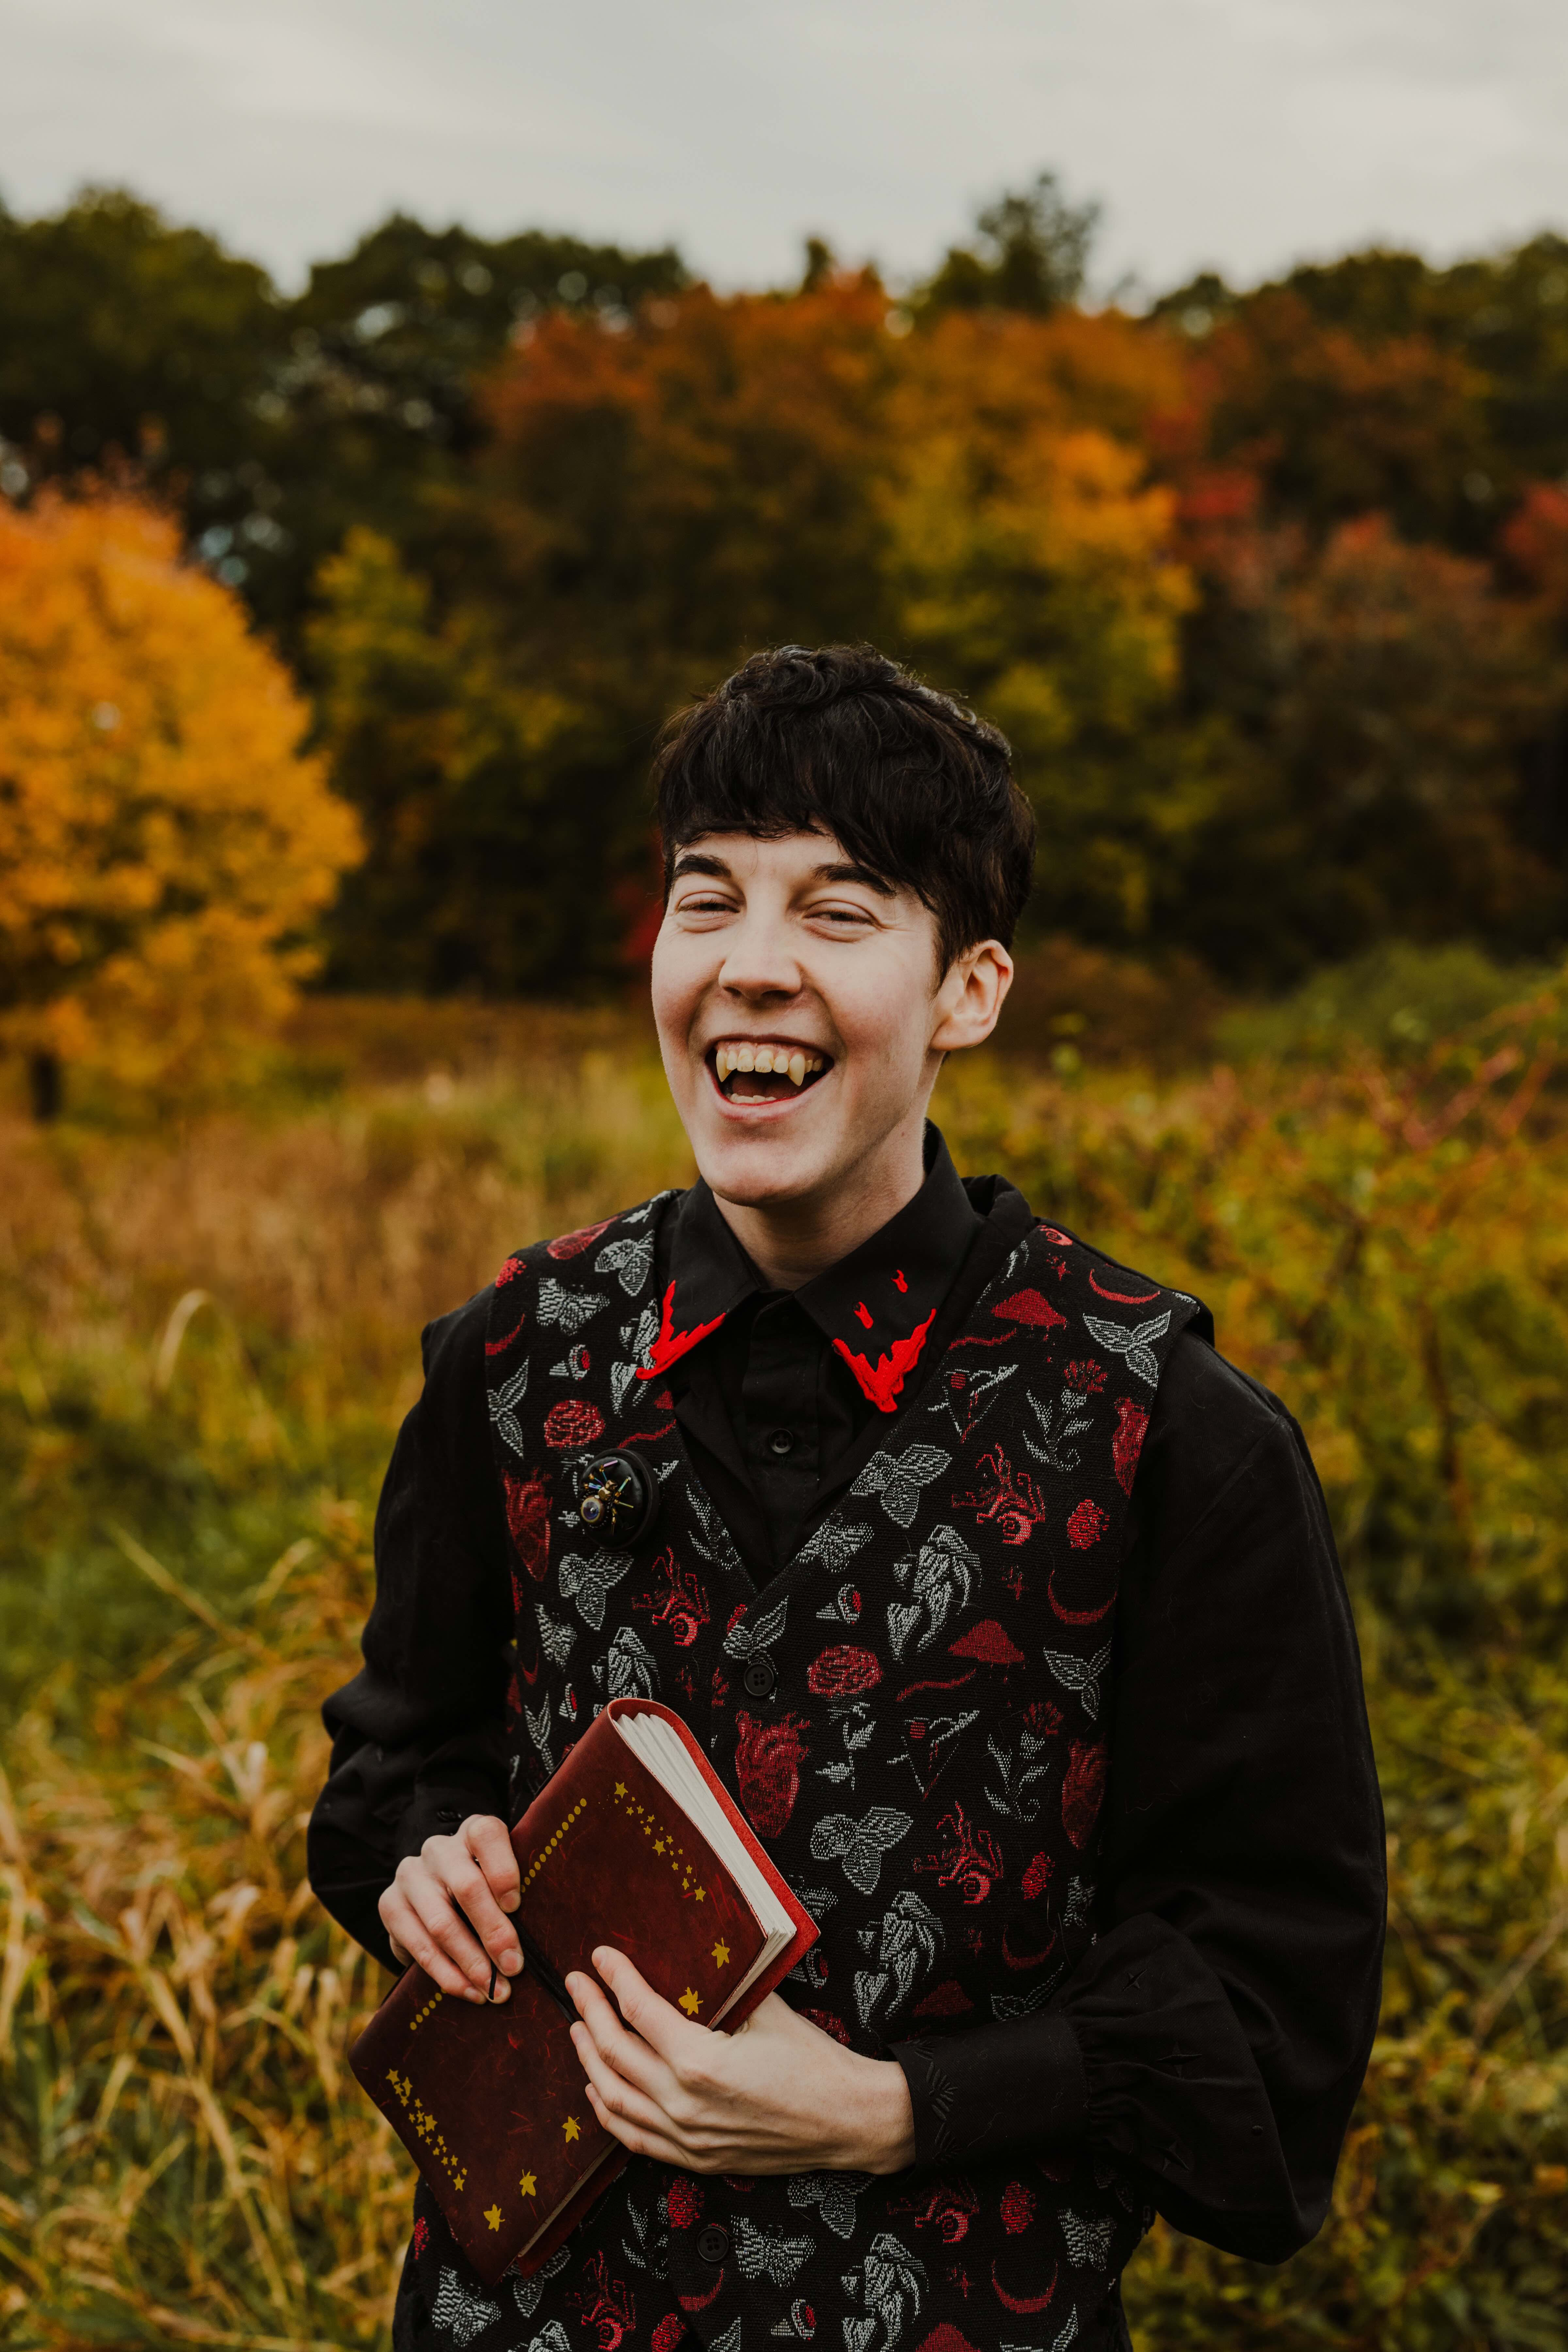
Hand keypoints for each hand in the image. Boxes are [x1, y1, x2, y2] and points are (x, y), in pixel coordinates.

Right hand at [378, 1814, 522, 2003]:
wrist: (433, 1896)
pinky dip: (448, 1975)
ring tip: (495, 1990)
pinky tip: (469, 1992)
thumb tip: (534, 1945)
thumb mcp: (502, 1885)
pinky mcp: (389, 1904)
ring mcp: (410, 1875)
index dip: (503, 1869)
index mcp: (472, 1833)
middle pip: (467, 1887)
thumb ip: (515, 1900)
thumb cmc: (485, 1893)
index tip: (515, 1906)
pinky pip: (419, 1947)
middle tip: (514, 1966)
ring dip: (472, 1963)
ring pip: (441, 1923)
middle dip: (493, 1932)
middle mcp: (439, 1849)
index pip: (486, 1835)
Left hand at [566, 1948, 914, 2174]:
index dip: (615, 1978)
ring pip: (614, 2098)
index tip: (600, 1957)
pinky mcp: (694, 2158)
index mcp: (700, 2061)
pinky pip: (633, 2138)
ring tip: (577, 2029)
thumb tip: (688, 1958)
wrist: (845, 2118)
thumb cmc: (811, 2058)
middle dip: (589, 2012)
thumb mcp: (765, 2008)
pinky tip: (596, 2088)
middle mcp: (683, 2104)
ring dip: (589, 2060)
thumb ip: (721, 1988)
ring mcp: (686, 2137)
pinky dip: (607, 2111)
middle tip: (576, 1984)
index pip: (638, 2010)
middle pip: (614, 2053)